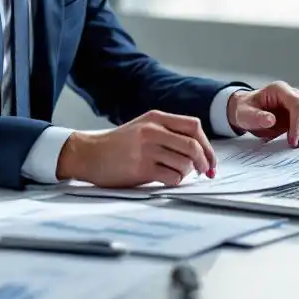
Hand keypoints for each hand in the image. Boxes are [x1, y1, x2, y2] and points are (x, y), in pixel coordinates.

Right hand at [56, 110, 216, 187]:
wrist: (89, 154)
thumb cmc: (118, 144)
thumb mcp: (143, 127)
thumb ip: (167, 132)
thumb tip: (199, 150)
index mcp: (156, 118)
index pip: (193, 126)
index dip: (207, 144)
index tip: (210, 159)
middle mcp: (152, 131)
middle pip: (193, 145)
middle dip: (205, 161)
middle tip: (205, 172)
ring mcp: (146, 149)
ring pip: (185, 163)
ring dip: (187, 173)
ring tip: (177, 174)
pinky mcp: (141, 168)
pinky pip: (172, 177)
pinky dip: (175, 181)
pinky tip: (166, 179)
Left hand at [228, 81, 298, 146]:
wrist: (248, 112)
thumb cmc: (246, 110)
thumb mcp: (244, 114)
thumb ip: (256, 117)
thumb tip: (271, 120)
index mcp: (280, 90)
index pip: (297, 103)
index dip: (298, 122)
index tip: (292, 139)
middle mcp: (293, 94)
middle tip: (298, 145)